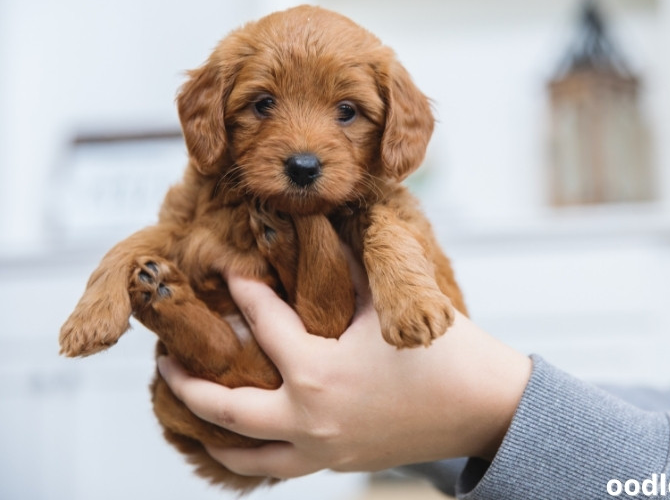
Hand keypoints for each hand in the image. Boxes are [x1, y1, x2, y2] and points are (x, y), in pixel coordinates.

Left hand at [157, 252, 531, 479]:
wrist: (481, 407)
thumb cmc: (442, 351)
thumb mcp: (388, 302)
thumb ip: (346, 263)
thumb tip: (318, 224)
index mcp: (318, 373)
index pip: (262, 323)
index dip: (242, 291)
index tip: (227, 272)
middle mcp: (308, 418)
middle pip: (223, 407)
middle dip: (185, 381)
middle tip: (165, 357)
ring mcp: (319, 449)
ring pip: (240, 452)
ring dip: (206, 428)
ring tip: (186, 403)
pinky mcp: (333, 464)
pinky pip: (274, 468)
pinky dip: (245, 455)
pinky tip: (236, 438)